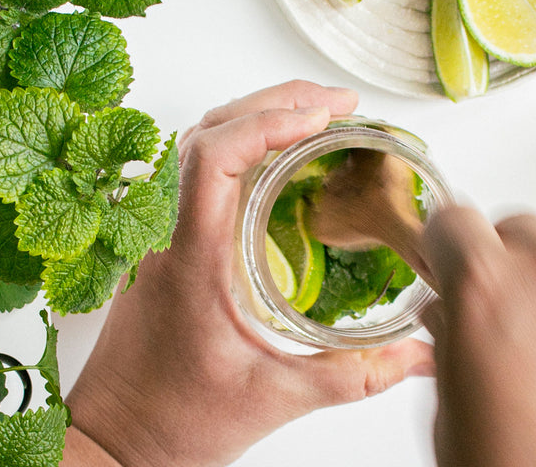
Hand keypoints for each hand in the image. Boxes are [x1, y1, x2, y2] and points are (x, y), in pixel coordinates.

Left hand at [63, 81, 433, 466]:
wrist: (116, 442)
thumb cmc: (175, 420)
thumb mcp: (274, 398)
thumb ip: (353, 377)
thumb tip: (420, 355)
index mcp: (189, 258)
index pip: (215, 157)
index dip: (270, 122)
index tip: (325, 116)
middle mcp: (166, 234)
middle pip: (210, 130)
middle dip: (276, 102)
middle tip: (339, 103)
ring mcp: (159, 235)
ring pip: (198, 143)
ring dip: (254, 115)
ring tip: (314, 113)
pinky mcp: (164, 244)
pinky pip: (195, 168)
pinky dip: (238, 142)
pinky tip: (275, 155)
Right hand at [418, 208, 535, 466]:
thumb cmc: (509, 465)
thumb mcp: (447, 394)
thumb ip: (450, 328)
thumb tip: (453, 303)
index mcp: (484, 283)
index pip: (455, 219)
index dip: (450, 248)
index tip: (456, 262)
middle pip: (520, 228)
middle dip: (507, 262)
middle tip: (510, 315)